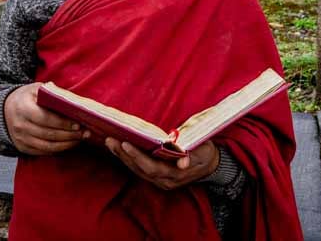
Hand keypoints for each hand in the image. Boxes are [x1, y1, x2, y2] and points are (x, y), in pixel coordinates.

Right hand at [4, 83, 88, 154]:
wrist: (5, 111)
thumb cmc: (26, 98)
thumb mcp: (35, 89)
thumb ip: (51, 93)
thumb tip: (72, 102)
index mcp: (23, 108)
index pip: (46, 119)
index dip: (63, 123)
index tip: (78, 124)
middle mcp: (20, 125)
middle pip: (49, 134)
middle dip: (69, 135)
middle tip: (85, 133)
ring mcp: (20, 139)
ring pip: (47, 146)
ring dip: (66, 144)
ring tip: (80, 139)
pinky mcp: (23, 148)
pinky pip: (43, 152)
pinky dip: (58, 150)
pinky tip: (68, 144)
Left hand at [105, 138, 220, 189]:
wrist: (210, 165)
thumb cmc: (205, 153)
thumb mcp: (203, 152)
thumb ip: (193, 157)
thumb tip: (183, 163)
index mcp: (175, 175)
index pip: (152, 167)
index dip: (137, 157)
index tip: (125, 143)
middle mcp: (164, 181)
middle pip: (140, 169)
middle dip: (124, 155)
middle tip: (110, 140)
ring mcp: (159, 181)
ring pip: (136, 170)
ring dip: (122, 157)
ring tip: (110, 142)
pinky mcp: (156, 177)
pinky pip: (138, 168)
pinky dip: (127, 158)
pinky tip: (118, 148)